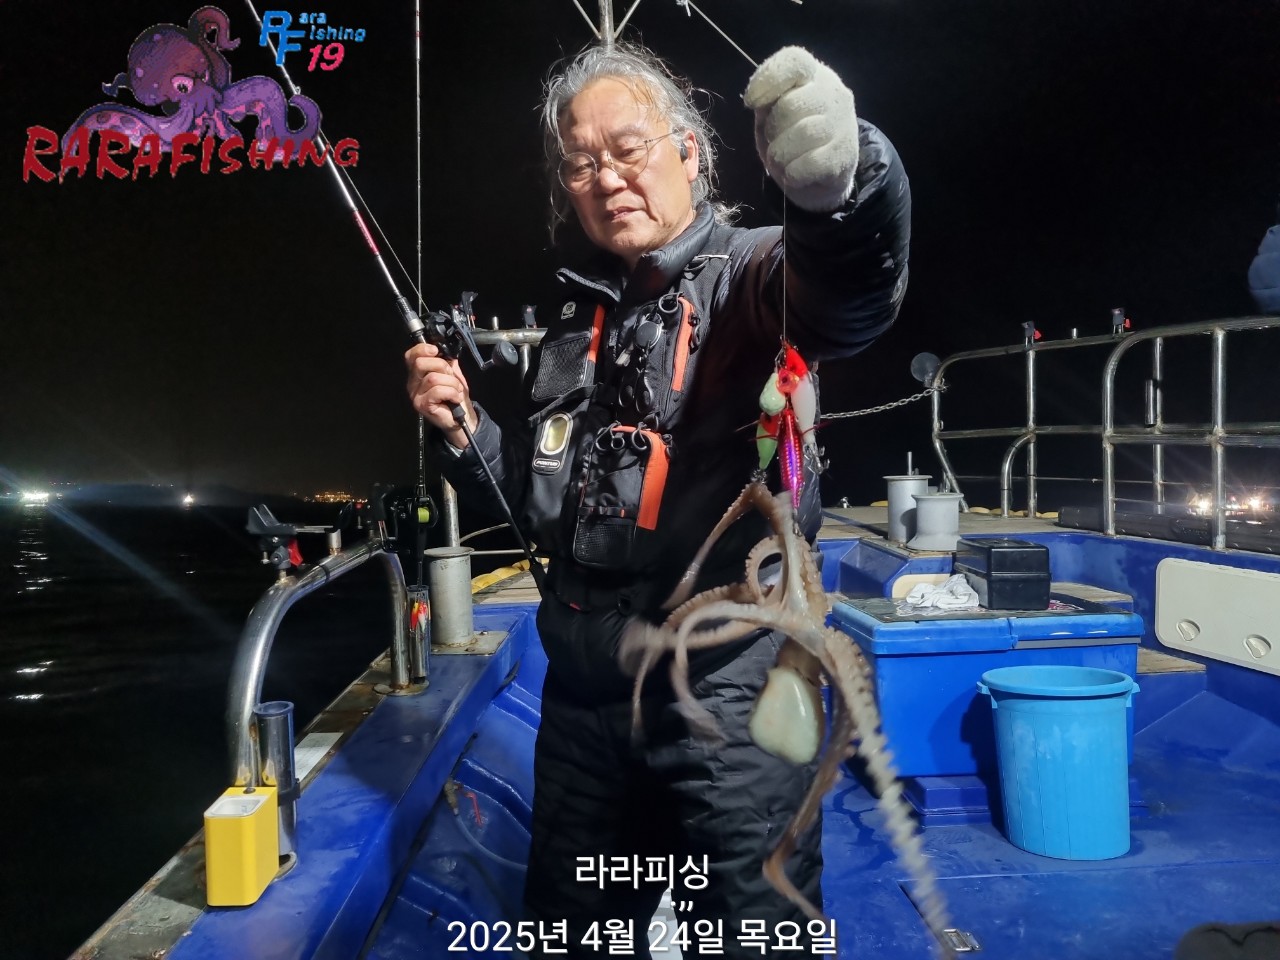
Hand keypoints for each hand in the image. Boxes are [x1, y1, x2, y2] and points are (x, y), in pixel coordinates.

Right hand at [404, 342, 476, 448]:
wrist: (462, 418)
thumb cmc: (455, 397)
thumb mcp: (453, 374)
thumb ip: (447, 361)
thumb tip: (445, 349)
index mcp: (418, 373)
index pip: (411, 356)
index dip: (422, 349)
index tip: (436, 350)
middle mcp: (413, 383)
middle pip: (420, 363)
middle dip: (441, 366)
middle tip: (451, 376)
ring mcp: (416, 395)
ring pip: (433, 378)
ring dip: (451, 383)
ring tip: (456, 390)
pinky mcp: (422, 405)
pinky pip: (437, 390)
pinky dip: (451, 392)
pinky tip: (454, 398)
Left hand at [744, 46, 858, 212]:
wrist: (826, 173)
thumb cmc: (792, 137)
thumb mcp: (774, 113)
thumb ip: (766, 101)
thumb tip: (757, 100)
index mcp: (813, 75)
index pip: (795, 62)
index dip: (769, 79)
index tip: (751, 102)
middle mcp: (833, 93)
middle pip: (791, 105)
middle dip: (773, 129)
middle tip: (775, 141)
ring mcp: (843, 124)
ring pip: (802, 135)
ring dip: (780, 155)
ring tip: (782, 160)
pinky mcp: (844, 155)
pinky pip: (809, 164)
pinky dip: (792, 174)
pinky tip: (794, 174)